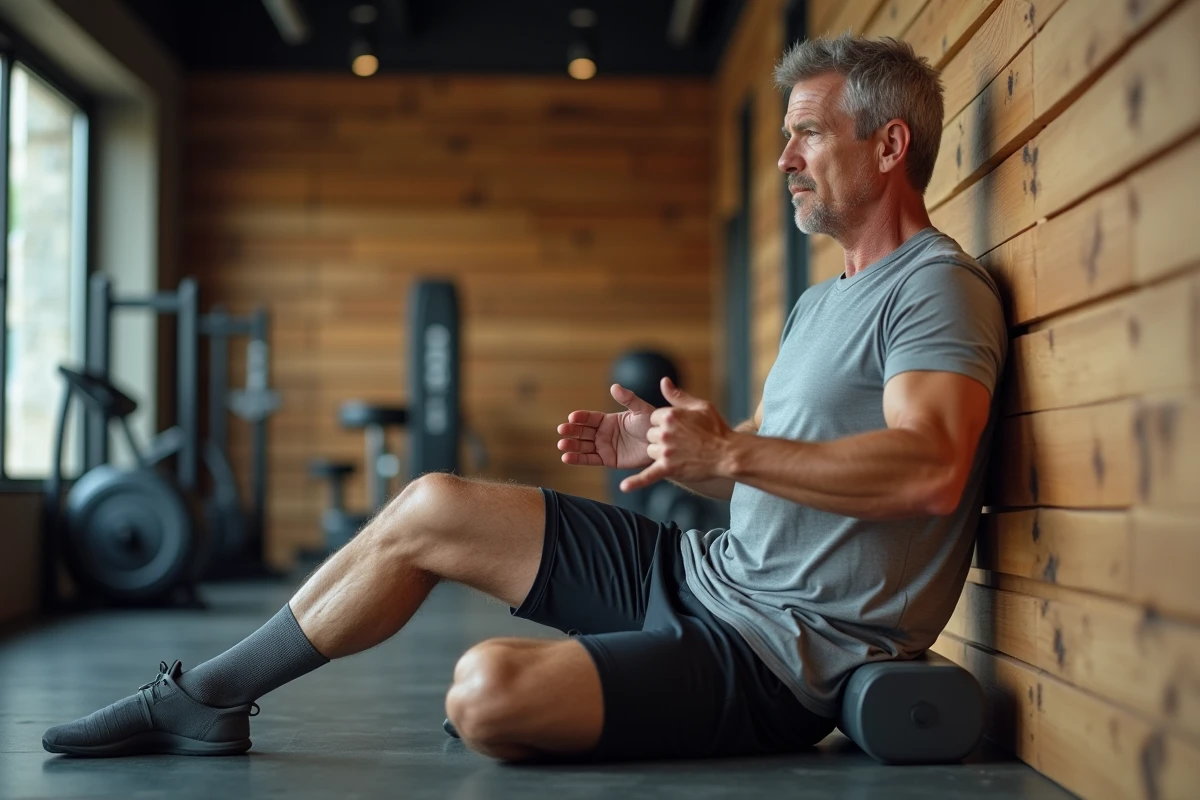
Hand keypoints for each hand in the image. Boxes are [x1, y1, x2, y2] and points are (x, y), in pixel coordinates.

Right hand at [557, 384, 656, 468]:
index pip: (590, 418)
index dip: (580, 417)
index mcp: (608, 420)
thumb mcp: (640, 410)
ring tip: (561, 445)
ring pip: (583, 446)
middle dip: (571, 431)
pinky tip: (566, 458)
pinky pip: (590, 459)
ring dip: (571, 445)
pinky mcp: (607, 460)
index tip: (572, 417)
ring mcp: (604, 446)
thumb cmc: (652, 425)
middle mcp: (603, 433)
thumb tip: (614, 387)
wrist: (660, 445)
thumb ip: (628, 399)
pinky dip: (578, 459)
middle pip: (583, 431)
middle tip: (561, 430)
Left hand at [620, 377, 734, 491]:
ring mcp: (665, 451)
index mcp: (670, 415)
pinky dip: (636, 482)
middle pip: (651, 435)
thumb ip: (677, 395)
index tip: (679, 428)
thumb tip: (663, 381)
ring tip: (681, 453)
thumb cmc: (716, 428)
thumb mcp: (699, 406)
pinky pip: (647, 476)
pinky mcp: (668, 468)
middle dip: (663, 438)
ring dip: (661, 453)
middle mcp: (664, 432)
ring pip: (650, 451)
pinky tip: (624, 487)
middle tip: (683, 441)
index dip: (665, 423)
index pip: (654, 418)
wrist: (727, 453)